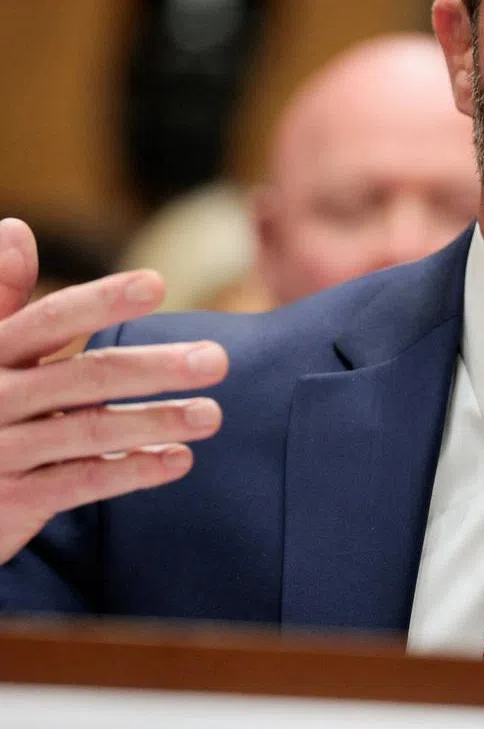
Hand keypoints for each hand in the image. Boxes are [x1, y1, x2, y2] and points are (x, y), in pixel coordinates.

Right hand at [0, 218, 228, 564]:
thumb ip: (0, 296)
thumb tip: (15, 229)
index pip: (51, 319)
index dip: (103, 300)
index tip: (158, 284)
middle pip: (85, 377)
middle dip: (154, 368)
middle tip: (216, 359)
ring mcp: (2, 451)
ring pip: (90, 431)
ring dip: (156, 422)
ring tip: (211, 415)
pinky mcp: (14, 499)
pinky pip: (81, 482)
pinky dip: (132, 469)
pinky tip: (179, 459)